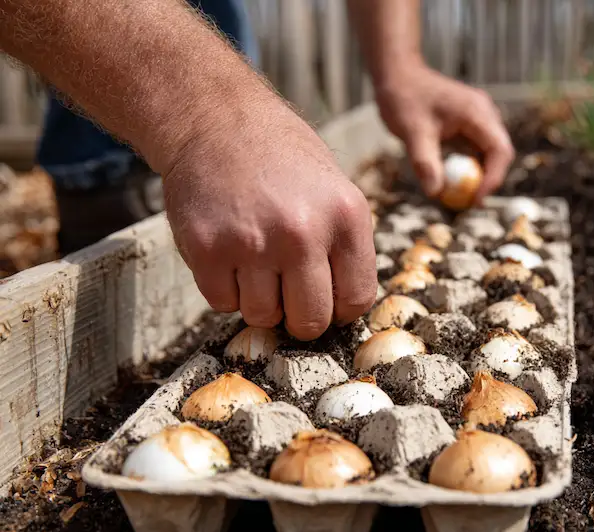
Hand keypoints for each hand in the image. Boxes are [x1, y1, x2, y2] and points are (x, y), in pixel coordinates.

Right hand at [160, 97, 376, 339]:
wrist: (216, 119)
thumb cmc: (281, 159)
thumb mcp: (335, 191)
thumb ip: (344, 247)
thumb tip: (344, 307)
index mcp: (346, 216)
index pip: (356, 300)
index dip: (339, 308)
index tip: (325, 298)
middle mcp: (303, 232)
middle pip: (310, 320)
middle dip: (299, 315)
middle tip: (287, 291)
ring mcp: (253, 242)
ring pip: (262, 316)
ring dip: (258, 299)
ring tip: (255, 258)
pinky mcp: (208, 248)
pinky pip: (222, 303)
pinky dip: (224, 288)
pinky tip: (228, 251)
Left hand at [374, 64, 514, 202]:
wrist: (398, 74)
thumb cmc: (404, 98)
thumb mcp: (412, 132)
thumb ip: (425, 163)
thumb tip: (435, 193)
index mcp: (476, 112)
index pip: (499, 151)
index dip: (492, 179)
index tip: (476, 200)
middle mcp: (484, 113)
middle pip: (499, 154)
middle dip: (487, 180)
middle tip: (468, 202)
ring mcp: (479, 117)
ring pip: (489, 153)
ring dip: (477, 174)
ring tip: (458, 193)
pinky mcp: (470, 122)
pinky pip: (476, 149)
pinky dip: (468, 165)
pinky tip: (450, 176)